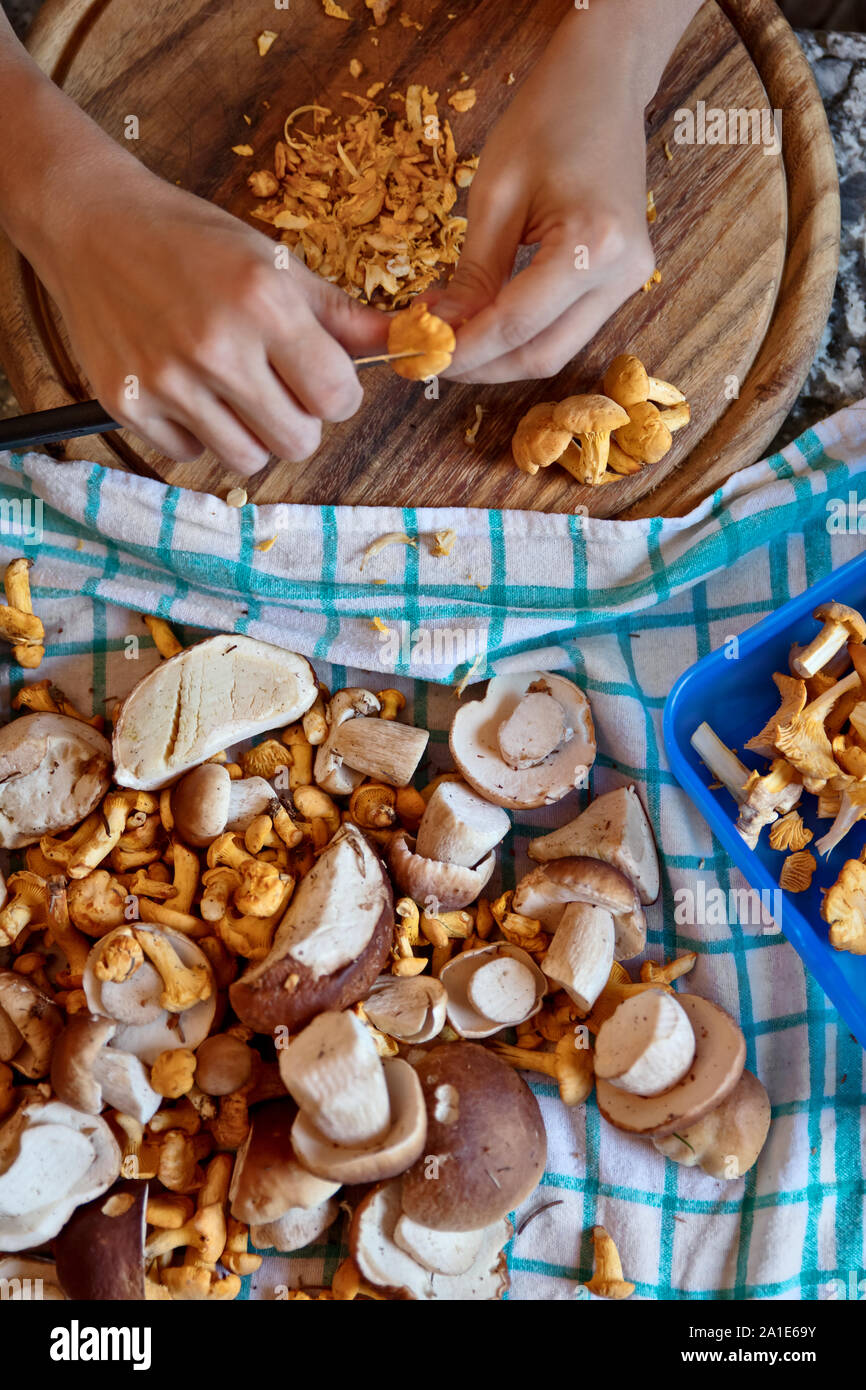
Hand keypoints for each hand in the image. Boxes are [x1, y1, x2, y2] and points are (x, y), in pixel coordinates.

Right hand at [34, 170, 388, 472]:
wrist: (92, 223)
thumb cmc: (192, 241)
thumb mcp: (274, 262)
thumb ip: (340, 316)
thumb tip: (406, 343)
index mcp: (264, 302)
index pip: (337, 398)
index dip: (336, 395)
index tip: (319, 378)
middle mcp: (216, 346)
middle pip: (297, 443)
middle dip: (297, 421)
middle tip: (276, 387)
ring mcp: (167, 380)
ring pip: (246, 459)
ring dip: (250, 435)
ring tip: (233, 392)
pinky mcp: (127, 403)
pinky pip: (188, 454)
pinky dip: (195, 433)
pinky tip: (187, 390)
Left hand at [431, 10, 669, 384]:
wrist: (604, 82)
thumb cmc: (548, 119)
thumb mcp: (496, 194)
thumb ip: (472, 274)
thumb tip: (441, 331)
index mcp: (592, 245)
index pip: (516, 324)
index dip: (463, 349)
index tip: (417, 356)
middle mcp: (622, 274)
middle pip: (542, 355)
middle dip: (481, 366)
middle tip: (428, 357)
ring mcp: (630, 281)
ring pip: (555, 349)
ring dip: (500, 356)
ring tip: (450, 339)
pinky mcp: (624, 280)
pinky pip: (567, 327)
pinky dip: (522, 334)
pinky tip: (484, 322)